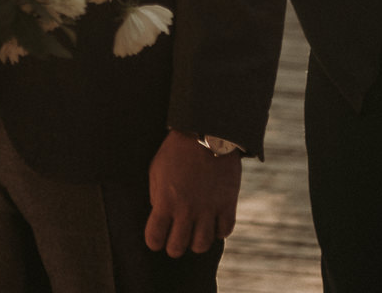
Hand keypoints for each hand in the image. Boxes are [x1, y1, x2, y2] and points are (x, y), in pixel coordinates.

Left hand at [144, 131, 240, 257]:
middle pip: (177, 248)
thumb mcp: (156, 170)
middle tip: (176, 239)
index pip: (154, 238)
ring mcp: (208, 208)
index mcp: (165, 201)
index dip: (154, 241)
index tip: (156, 238)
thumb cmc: (176, 150)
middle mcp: (186, 210)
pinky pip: (224, 231)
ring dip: (196, 242)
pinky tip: (213, 222)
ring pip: (202, 245)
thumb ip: (157, 195)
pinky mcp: (227, 204)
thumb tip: (160, 213)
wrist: (206, 132)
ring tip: (195, 233)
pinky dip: (218, 230)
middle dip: (174, 247)